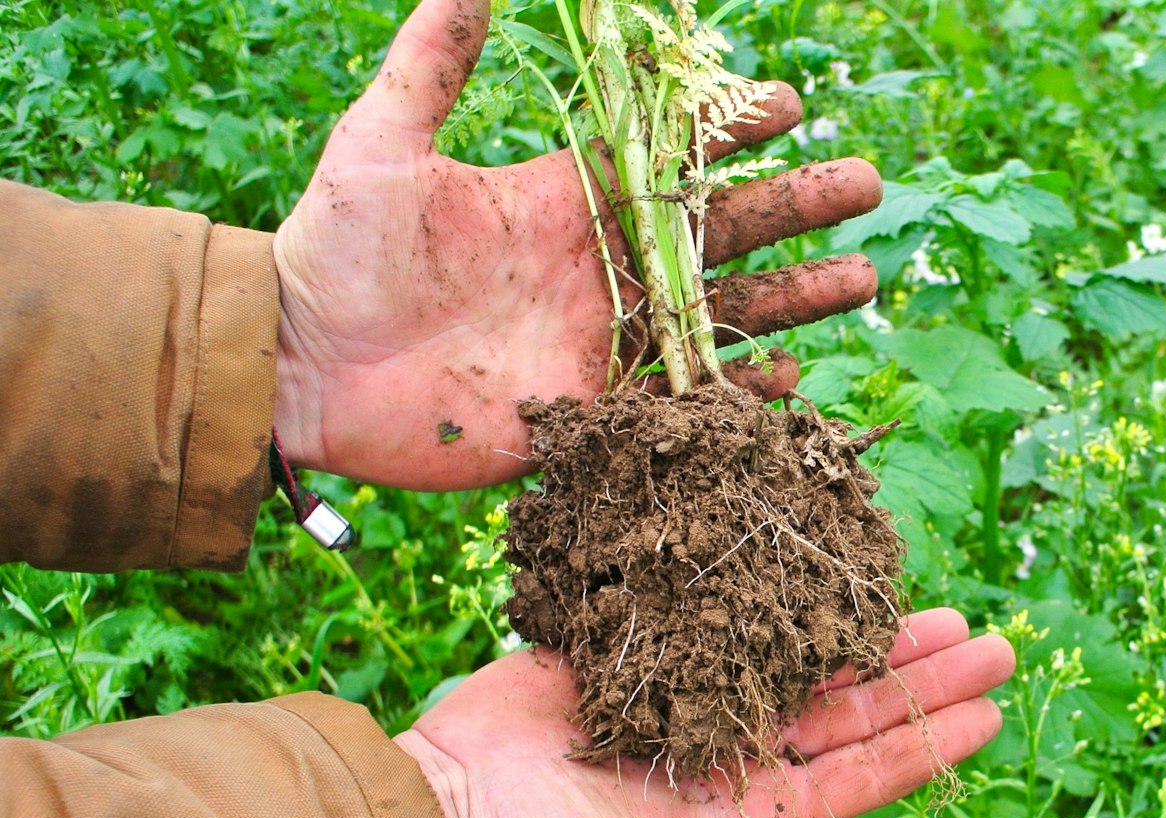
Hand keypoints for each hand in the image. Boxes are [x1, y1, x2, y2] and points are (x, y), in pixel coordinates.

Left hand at [272, 0, 879, 489]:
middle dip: (796, 206)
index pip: (670, 157)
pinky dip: (738, 391)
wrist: (300, 362)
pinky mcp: (590, 410)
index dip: (729, 129)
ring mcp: (601, 340)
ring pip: (722, 314)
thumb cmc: (333, 247)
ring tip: (861, 278)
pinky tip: (792, 380)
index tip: (789, 103)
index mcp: (565, 198)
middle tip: (865, 183)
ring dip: (794, 297)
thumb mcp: (383, 139)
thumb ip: (433, 59)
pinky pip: (682, 400)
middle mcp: (599, 266)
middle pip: (721, 232)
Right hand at [394, 608, 1015, 817]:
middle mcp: (731, 757)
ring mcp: (694, 699)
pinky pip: (725, 615)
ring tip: (938, 603)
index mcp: (744, 817)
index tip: (992, 714)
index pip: (857, 778)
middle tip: (993, 639)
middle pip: (846, 713)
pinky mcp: (648, 649)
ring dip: (867, 633)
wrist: (443, 807)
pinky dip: (775, 590)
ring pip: (802, 659)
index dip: (924, 747)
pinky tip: (826, 557)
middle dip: (918, 679)